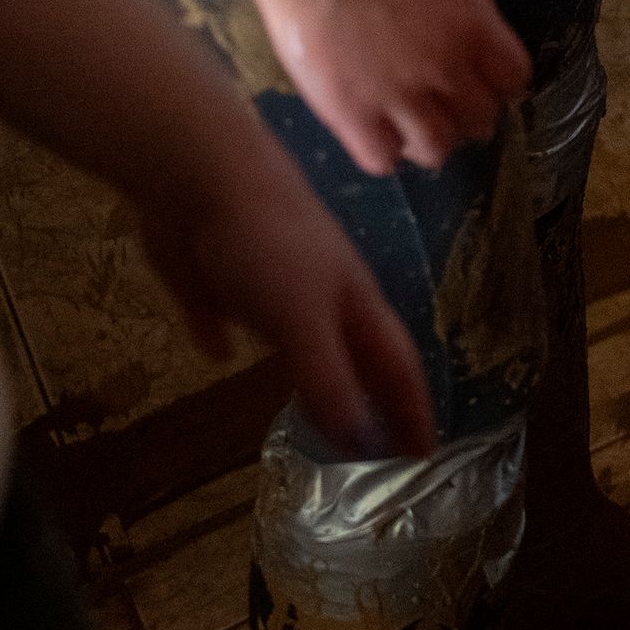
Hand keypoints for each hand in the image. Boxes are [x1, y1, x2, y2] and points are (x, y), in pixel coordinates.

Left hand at [136, 122, 439, 459]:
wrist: (203, 175)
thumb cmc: (269, 245)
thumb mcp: (306, 320)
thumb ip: (331, 382)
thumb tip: (363, 446)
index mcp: (352, 303)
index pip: (395, 367)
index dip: (413, 410)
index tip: (426, 454)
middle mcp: (319, 295)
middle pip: (355, 357)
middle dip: (373, 399)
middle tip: (381, 448)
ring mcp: (267, 284)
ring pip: (298, 340)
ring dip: (312, 375)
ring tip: (314, 410)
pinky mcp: (214, 280)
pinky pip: (223, 318)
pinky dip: (224, 338)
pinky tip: (217, 354)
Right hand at [248, 0, 532, 174]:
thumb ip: (466, 10)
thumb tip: (475, 41)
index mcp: (473, 23)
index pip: (515, 78)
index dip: (498, 83)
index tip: (479, 81)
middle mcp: (445, 64)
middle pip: (481, 119)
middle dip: (465, 114)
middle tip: (441, 104)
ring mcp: (398, 92)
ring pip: (438, 149)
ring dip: (429, 141)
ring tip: (410, 125)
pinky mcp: (352, 112)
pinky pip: (383, 160)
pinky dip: (383, 151)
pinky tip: (373, 130)